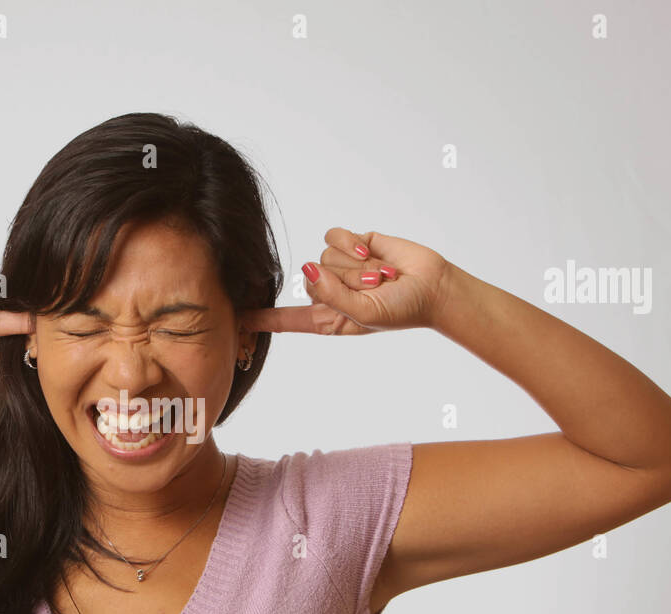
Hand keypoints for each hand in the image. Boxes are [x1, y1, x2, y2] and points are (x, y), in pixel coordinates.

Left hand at [240, 229, 452, 335]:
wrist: (433, 286)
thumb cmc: (402, 310)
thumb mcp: (363, 315)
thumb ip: (333, 297)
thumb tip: (309, 270)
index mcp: (327, 318)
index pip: (287, 319)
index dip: (261, 318)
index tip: (237, 319)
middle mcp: (328, 292)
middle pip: (309, 280)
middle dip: (345, 283)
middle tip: (375, 289)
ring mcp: (339, 267)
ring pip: (324, 258)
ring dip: (356, 267)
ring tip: (381, 276)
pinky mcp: (350, 243)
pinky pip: (333, 238)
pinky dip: (352, 244)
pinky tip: (373, 253)